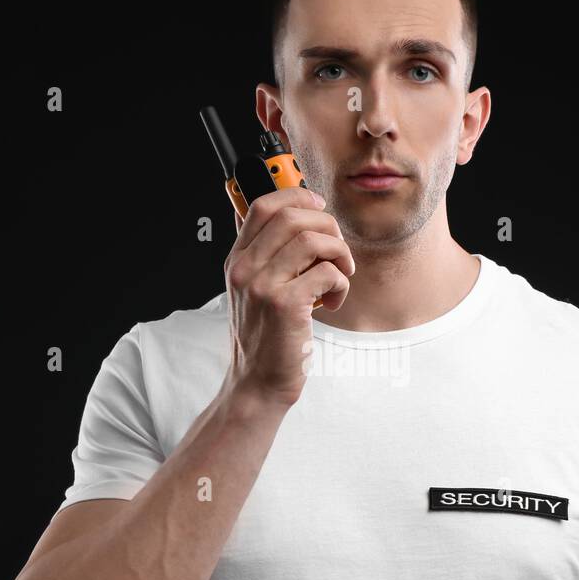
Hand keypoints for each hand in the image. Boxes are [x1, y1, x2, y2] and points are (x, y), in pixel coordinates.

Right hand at [223, 186, 354, 408]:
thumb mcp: (254, 293)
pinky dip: (340, 283)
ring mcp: (262, 285)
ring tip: (339, 277)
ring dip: (339, 255)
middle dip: (328, 226)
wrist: (257, 383)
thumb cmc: (265, 339)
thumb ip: (269, 259)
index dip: (297, 195)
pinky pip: (326, 273)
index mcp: (238, 260)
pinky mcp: (284, 305)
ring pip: (313, 240)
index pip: (263, 206)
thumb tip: (299, 221)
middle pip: (293, 216)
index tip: (319, 207)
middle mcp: (245, 268)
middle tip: (337, 251)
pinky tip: (332, 301)